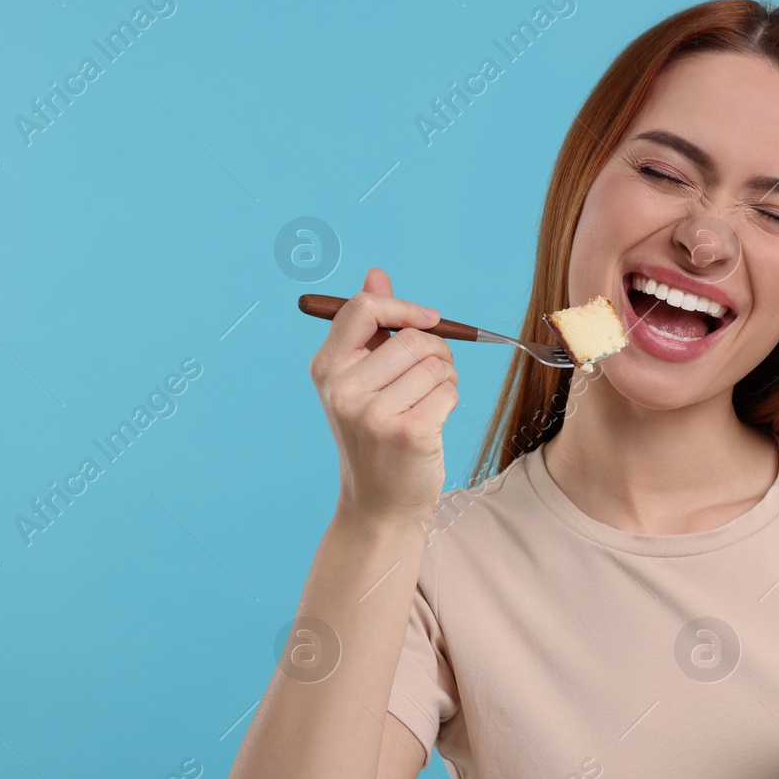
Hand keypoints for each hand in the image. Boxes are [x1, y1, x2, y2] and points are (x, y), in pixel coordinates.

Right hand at [308, 267, 457, 524]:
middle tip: (431, 377)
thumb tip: (376, 274)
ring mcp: (373, 414)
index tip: (429, 321)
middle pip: (413, 337)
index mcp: (327, 369)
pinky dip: (451, 401)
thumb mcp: (362, 380)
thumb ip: (371, 327)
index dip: (404, 308)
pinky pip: (448, 390)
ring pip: (436, 363)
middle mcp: (343, 390)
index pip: (364, 308)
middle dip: (437, 351)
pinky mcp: (408, 433)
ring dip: (446, 378)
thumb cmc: (376, 436)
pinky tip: (433, 422)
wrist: (380, 504)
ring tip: (428, 402)